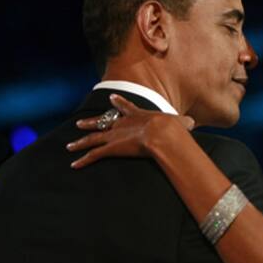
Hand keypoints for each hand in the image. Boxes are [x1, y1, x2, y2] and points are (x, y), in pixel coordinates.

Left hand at [67, 94, 194, 167]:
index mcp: (138, 116)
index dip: (118, 103)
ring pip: (93, 138)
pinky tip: (74, 164)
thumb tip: (192, 123)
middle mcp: (122, 124)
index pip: (126, 107)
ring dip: (80, 142)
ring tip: (69, 146)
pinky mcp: (110, 148)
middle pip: (103, 122)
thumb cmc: (172, 128)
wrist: (161, 133)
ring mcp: (115, 136)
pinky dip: (83, 159)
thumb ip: (183, 123)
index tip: (112, 98)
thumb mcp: (180, 122)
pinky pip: (93, 154)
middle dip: (91, 123)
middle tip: (79, 122)